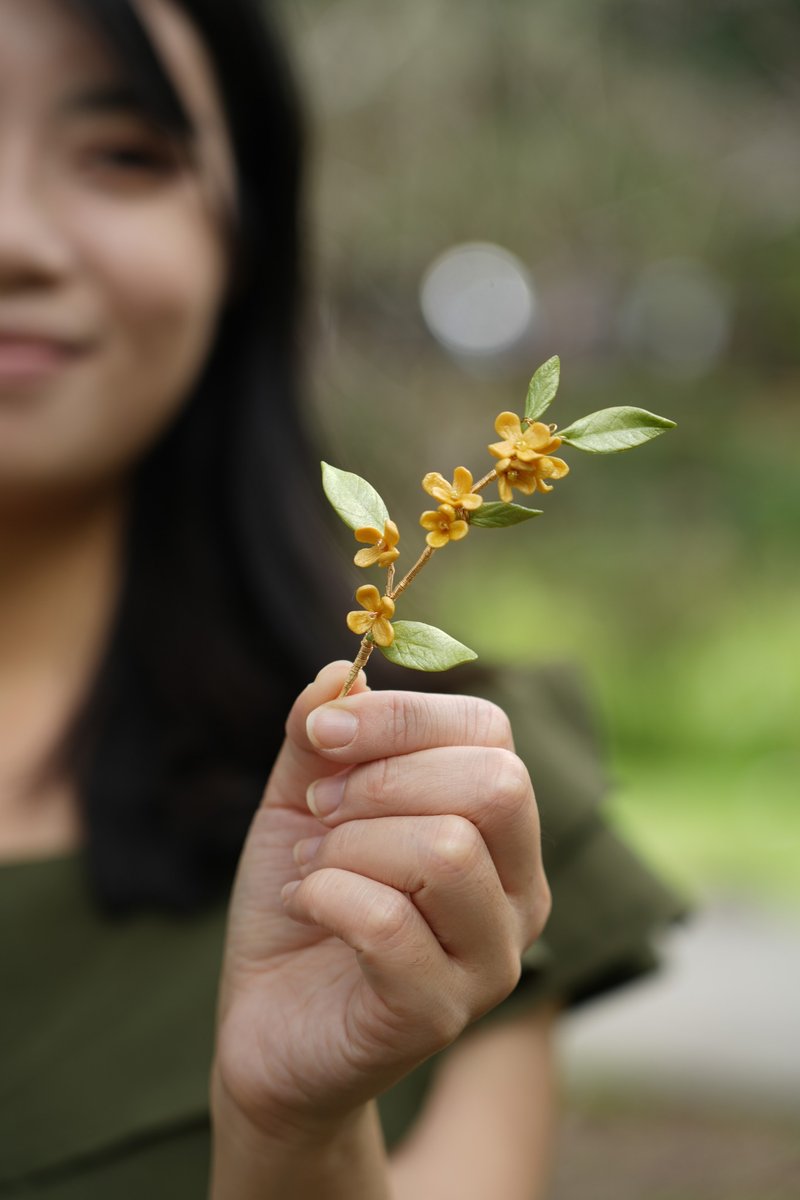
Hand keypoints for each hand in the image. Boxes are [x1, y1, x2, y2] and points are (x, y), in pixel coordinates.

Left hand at [212, 661, 549, 1134]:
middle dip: (383, 780)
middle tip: (322, 811)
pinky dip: (326, 896)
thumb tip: (342, 670)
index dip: (401, 716)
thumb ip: (320, 734)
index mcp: (501, 829)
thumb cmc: (304, 901)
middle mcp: (521, 892)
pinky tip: (307, 905)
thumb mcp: (301, 799)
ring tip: (315, 865)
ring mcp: (491, 960)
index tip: (324, 736)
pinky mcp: (439, 1015)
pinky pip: (390, 924)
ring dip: (350, 844)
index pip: (491, 732)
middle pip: (494, 785)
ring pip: (446, 851)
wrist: (267, 1025)